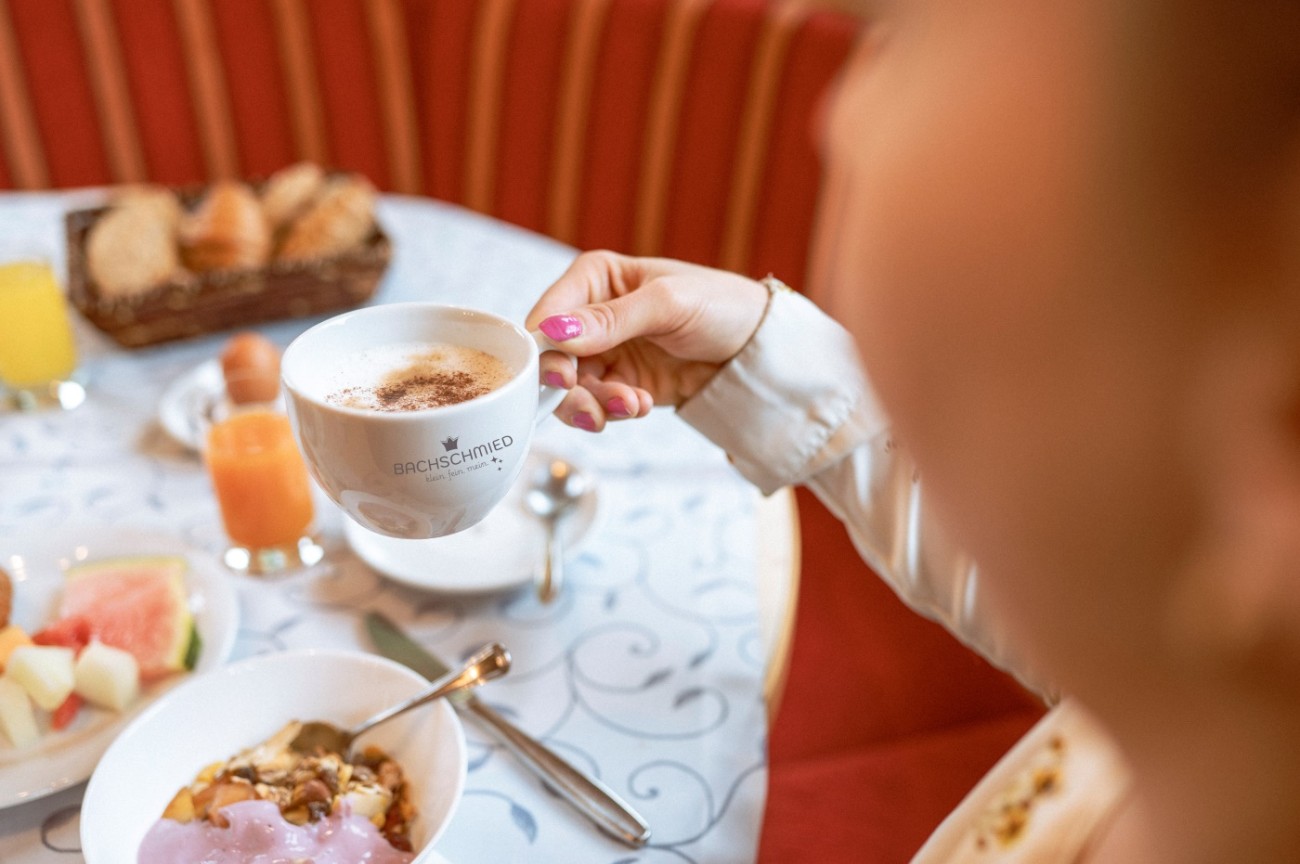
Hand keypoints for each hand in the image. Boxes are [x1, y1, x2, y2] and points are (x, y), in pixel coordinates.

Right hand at [525, 251, 768, 430]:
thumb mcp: (668, 304)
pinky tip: (640, 404)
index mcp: (596, 278)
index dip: (545, 349)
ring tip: (631, 405)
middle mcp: (593, 314)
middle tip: (592, 407)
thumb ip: (611, 320)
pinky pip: (599, 404)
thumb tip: (557, 332)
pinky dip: (614, 411)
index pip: (548, 315)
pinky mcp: (622, 382)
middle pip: (553, 358)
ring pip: (573, 388)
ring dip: (596, 403)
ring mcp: (607, 351)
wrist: (758, 348)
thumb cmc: (721, 305)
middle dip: (571, 387)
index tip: (561, 376)